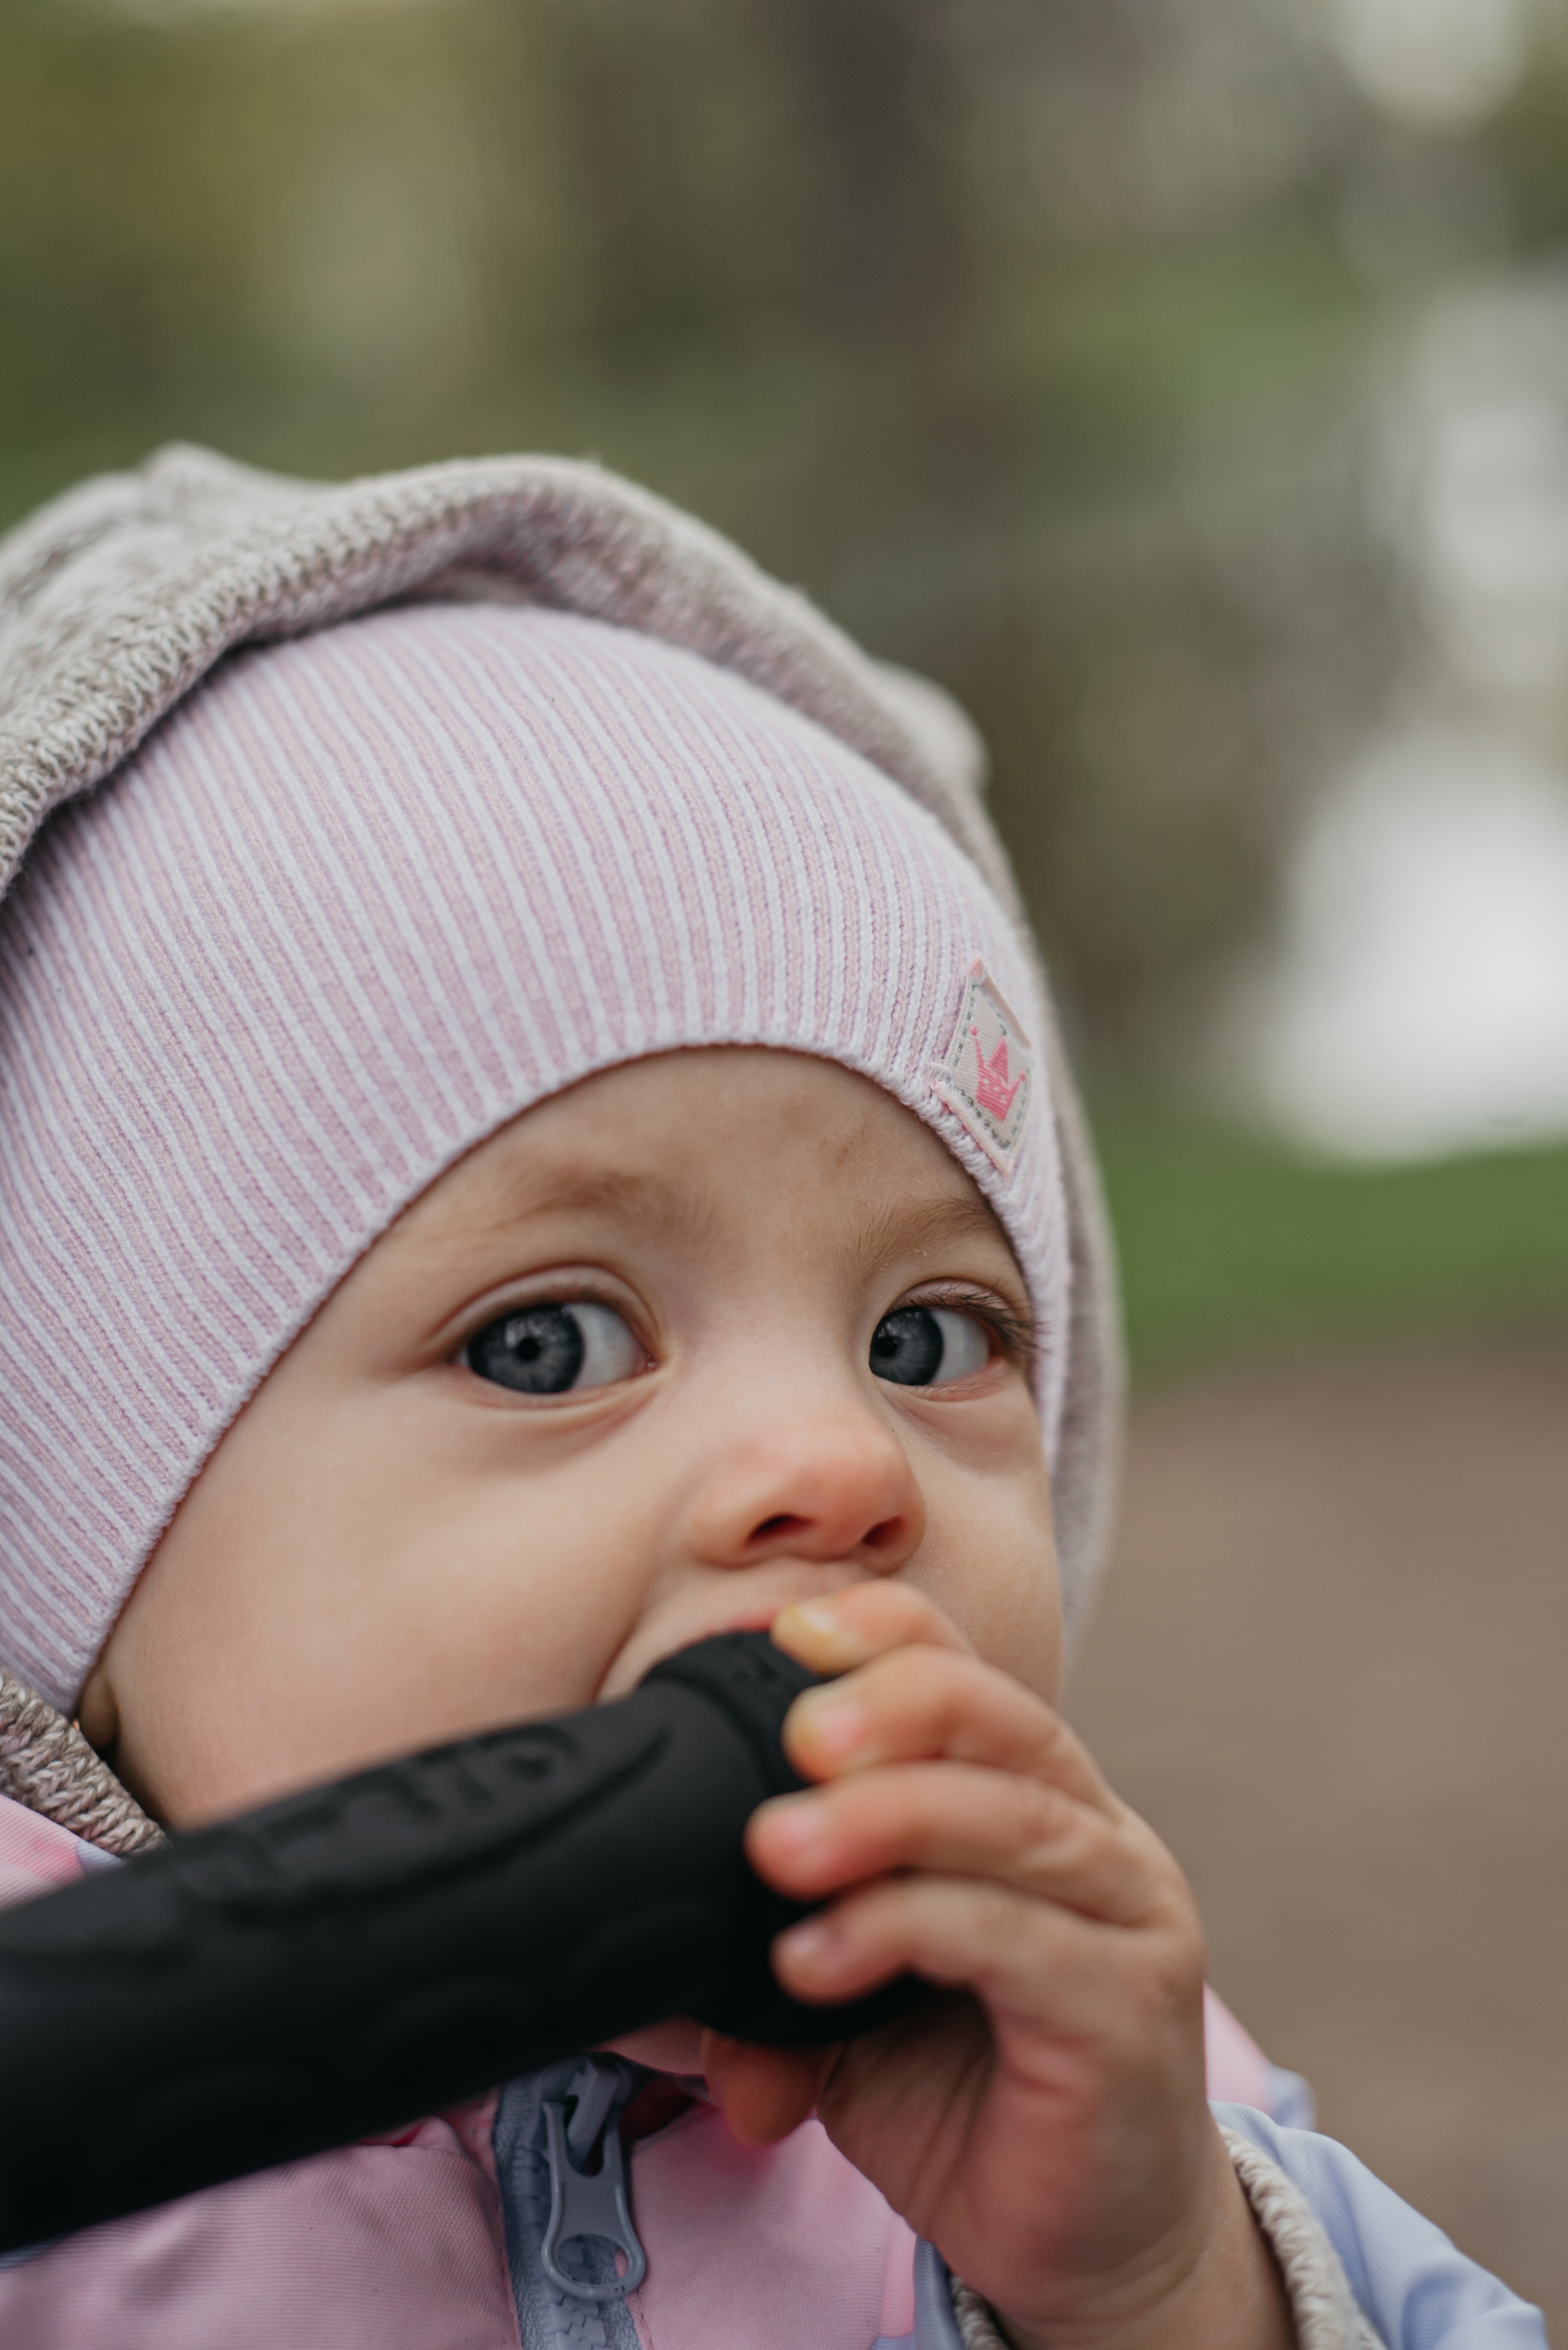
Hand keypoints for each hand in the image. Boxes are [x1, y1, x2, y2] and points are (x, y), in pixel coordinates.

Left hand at [700, 1584, 1291, 2349]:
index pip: (971, 1669)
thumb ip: (781, 1948)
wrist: (1095, 2248)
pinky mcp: (1129, 2009)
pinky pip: (1014, 1941)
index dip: (885, 1633)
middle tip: (792, 1735)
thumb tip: (657, 1935)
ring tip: (775, 1849)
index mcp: (1035, 1800)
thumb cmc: (971, 2097)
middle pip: (1002, 1719)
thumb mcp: (852, 2009)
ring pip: (1011, 1819)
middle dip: (891, 1705)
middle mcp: (1098, 1835)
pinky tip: (815, 1961)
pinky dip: (905, 1932)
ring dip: (883, 1819)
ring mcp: (1129, 1916)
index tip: (781, 1637)